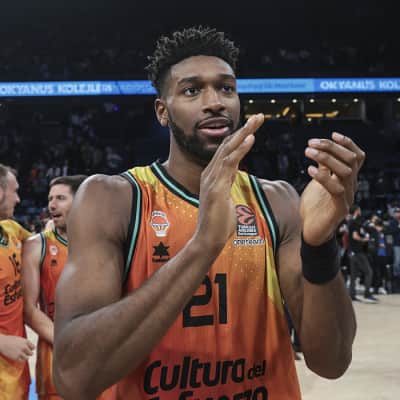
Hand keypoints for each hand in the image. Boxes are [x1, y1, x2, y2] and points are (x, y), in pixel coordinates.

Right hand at [0, 335, 34, 361]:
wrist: (2, 343)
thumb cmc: (10, 340)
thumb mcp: (20, 339)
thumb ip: (26, 343)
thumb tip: (30, 347)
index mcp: (26, 341)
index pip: (33, 347)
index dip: (31, 349)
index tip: (28, 349)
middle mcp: (24, 347)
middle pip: (31, 353)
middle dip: (28, 354)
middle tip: (25, 353)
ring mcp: (20, 352)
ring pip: (27, 358)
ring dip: (25, 357)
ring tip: (22, 356)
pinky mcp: (16, 357)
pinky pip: (22, 361)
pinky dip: (21, 360)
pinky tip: (18, 358)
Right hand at [195, 114, 264, 251]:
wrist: (208, 240)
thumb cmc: (219, 223)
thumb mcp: (225, 197)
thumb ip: (227, 183)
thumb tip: (233, 176)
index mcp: (213, 175)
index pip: (228, 150)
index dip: (241, 136)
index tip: (254, 126)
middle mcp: (210, 173)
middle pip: (228, 145)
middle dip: (244, 129)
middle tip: (259, 117)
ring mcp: (211, 179)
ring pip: (228, 150)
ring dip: (244, 134)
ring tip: (257, 122)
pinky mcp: (216, 187)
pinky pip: (229, 164)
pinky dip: (240, 150)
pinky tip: (251, 139)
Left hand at [300, 132, 364, 244]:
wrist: (310, 233)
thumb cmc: (313, 208)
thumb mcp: (317, 183)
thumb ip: (322, 168)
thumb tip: (319, 149)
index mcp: (347, 179)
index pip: (357, 157)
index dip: (348, 144)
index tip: (332, 134)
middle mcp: (351, 187)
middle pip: (351, 160)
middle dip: (332, 147)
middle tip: (311, 143)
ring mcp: (347, 198)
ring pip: (346, 171)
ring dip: (326, 158)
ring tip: (308, 151)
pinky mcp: (339, 209)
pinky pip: (336, 189)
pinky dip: (323, 177)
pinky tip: (309, 169)